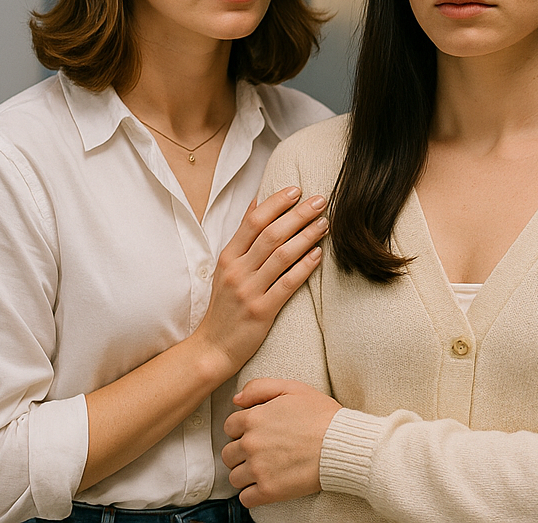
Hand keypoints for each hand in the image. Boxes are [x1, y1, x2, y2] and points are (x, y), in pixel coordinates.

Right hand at [193, 188, 327, 378]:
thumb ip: (243, 236)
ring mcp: (249, 291)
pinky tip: (319, 254)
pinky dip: (305, 267)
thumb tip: (256, 201)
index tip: (297, 189)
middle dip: (298, 214)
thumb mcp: (226, 267)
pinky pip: (287, 284)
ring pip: (282, 256)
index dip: (276, 202)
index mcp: (228, 257)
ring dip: (307, 236)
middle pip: (271, 234)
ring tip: (325, 224)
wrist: (213, 348)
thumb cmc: (225, 304)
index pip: (253, 221)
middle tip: (320, 201)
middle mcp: (237, 271)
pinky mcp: (261, 311)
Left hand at [223, 377, 342, 505]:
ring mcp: (258, 469)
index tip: (256, 432)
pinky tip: (267, 484)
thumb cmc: (321, 414)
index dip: (242, 428)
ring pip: (235, 477)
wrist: (341, 443)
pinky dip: (253, 494)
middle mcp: (251, 444)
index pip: (229, 426)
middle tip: (262, 450)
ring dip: (246, 473)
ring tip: (265, 468)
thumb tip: (236, 399)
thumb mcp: (293, 388)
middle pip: (228, 453)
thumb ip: (260, 387)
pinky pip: (245, 499)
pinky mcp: (268, 491)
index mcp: (254, 418)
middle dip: (241, 452)